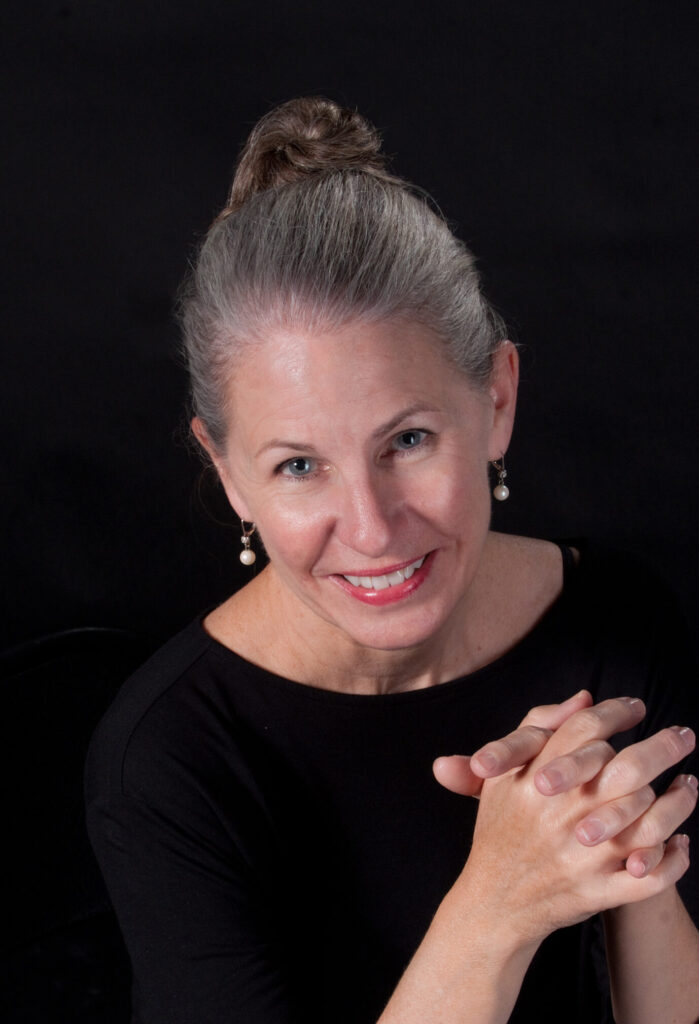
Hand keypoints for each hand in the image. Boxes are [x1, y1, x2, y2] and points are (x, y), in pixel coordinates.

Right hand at [451, 698, 695, 945]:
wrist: (493, 902)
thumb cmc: (503, 828)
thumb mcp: (505, 773)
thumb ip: (540, 729)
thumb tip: (586, 698)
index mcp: (536, 778)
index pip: (586, 728)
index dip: (617, 712)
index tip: (638, 708)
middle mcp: (562, 813)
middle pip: (629, 768)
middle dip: (664, 746)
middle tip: (684, 736)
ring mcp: (583, 855)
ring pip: (650, 821)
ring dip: (680, 801)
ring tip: (689, 786)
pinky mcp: (599, 892)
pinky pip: (653, 876)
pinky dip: (674, 859)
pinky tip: (682, 841)